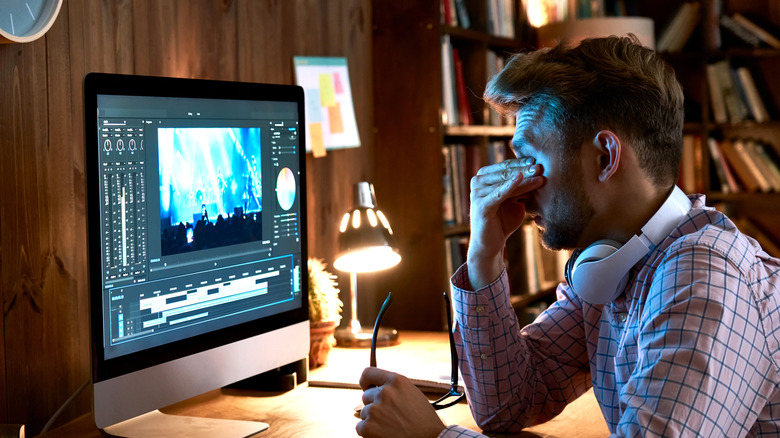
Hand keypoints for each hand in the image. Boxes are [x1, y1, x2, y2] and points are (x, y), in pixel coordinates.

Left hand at [356, 367, 445, 437]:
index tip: (366, 387)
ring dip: (373, 420)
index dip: (366, 382)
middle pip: (366, 396)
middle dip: (374, 405)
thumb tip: (378, 388)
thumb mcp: (412, 394)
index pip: (368, 373)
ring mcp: (375, 410)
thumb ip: (394, 389)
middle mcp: (384, 392)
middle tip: (389, 416)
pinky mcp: (368, 427)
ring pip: (365, 413)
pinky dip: (369, 432)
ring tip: (391, 426)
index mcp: (396, 381)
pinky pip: (361, 427)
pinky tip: (384, 433)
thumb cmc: (424, 421)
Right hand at [467, 157, 544, 288]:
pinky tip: (519, 178)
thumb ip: (522, 187)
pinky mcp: (480, 205)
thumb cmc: (503, 220)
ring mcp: (477, 193)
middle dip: (524, 169)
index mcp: (485, 177)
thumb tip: (539, 172)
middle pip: (506, 172)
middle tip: (541, 167)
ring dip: (523, 179)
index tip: (538, 160)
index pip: (506, 166)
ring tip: (539, 176)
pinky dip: (509, 186)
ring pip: (505, 182)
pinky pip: (498, 193)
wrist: (491, 244)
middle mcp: (478, 181)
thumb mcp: (515, 200)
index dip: (522, 163)